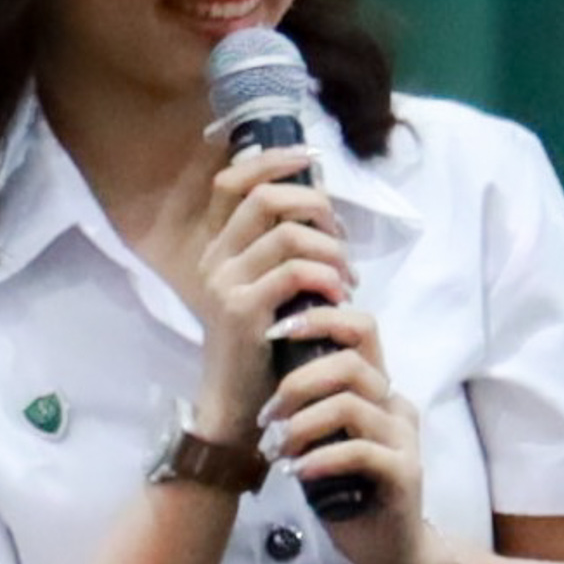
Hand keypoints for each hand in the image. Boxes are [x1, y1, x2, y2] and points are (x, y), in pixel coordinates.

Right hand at [183, 140, 356, 432]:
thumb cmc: (264, 350)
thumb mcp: (270, 291)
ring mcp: (225, 285)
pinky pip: (294, 272)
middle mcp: (215, 260)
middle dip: (315, 205)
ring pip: (289, 235)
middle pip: (265, 198)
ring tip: (349, 277)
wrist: (239, 408)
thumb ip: (285, 250)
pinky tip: (341, 295)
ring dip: (332, 249)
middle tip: (341, 235)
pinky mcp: (243, 312)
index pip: (233, 182)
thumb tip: (321, 204)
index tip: (311, 155)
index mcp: (218, 249)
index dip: (272, 160)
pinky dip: (327, 277)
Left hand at [266, 302, 433, 563]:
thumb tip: (263, 371)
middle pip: (351, 363)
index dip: (319, 319)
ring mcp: (404, 438)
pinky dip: (319, 458)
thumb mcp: (323, 440)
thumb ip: (310, 406)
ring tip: (277, 449)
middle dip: (298, 383)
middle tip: (267, 416)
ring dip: (301, 425)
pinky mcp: (405, 472)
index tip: (275, 334)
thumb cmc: (349, 493)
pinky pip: (358, 451)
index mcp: (378, 390)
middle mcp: (396, 405)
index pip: (362, 328)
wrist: (388, 551)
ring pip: (349, 406)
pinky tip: (296, 472)